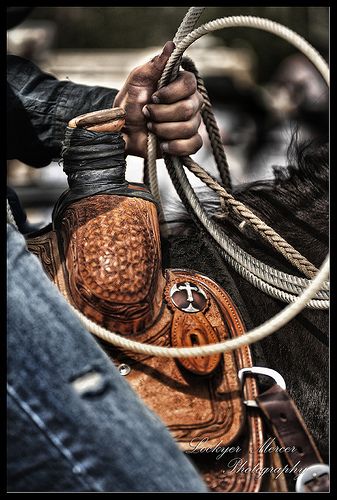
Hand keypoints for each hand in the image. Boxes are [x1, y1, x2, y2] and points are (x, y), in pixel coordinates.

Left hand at [113, 41, 203, 157]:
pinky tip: (163, 144)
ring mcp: (191, 123)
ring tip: (151, 128)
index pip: (189, 84)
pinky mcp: (188, 142)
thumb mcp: (138, 80)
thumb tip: (171, 45)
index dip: (171, 93)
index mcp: (181, 84)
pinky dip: (176, 146)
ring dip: (164, 129)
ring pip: (189, 127)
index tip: (153, 96)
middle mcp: (191, 102)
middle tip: (147, 113)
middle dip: (162, 114)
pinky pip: (193, 145)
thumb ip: (155, 64)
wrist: (124, 130)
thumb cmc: (131, 102)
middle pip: (189, 108)